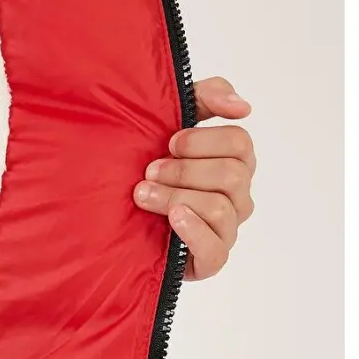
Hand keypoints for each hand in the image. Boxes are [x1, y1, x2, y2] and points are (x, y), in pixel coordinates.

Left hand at [134, 77, 255, 280]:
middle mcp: (238, 196)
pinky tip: (172, 219)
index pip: (240, 143)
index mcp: (234, 162)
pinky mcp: (211, 260)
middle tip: (149, 171)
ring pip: (220, 208)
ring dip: (175, 197)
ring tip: (143, 195)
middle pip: (231, 175)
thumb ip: (206, 97)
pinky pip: (216, 249)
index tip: (168, 142)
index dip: (202, 140)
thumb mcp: (172, 121)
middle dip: (183, 170)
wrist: (115, 217)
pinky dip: (193, 231)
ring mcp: (227, 230)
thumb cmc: (149, 167)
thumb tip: (243, 106)